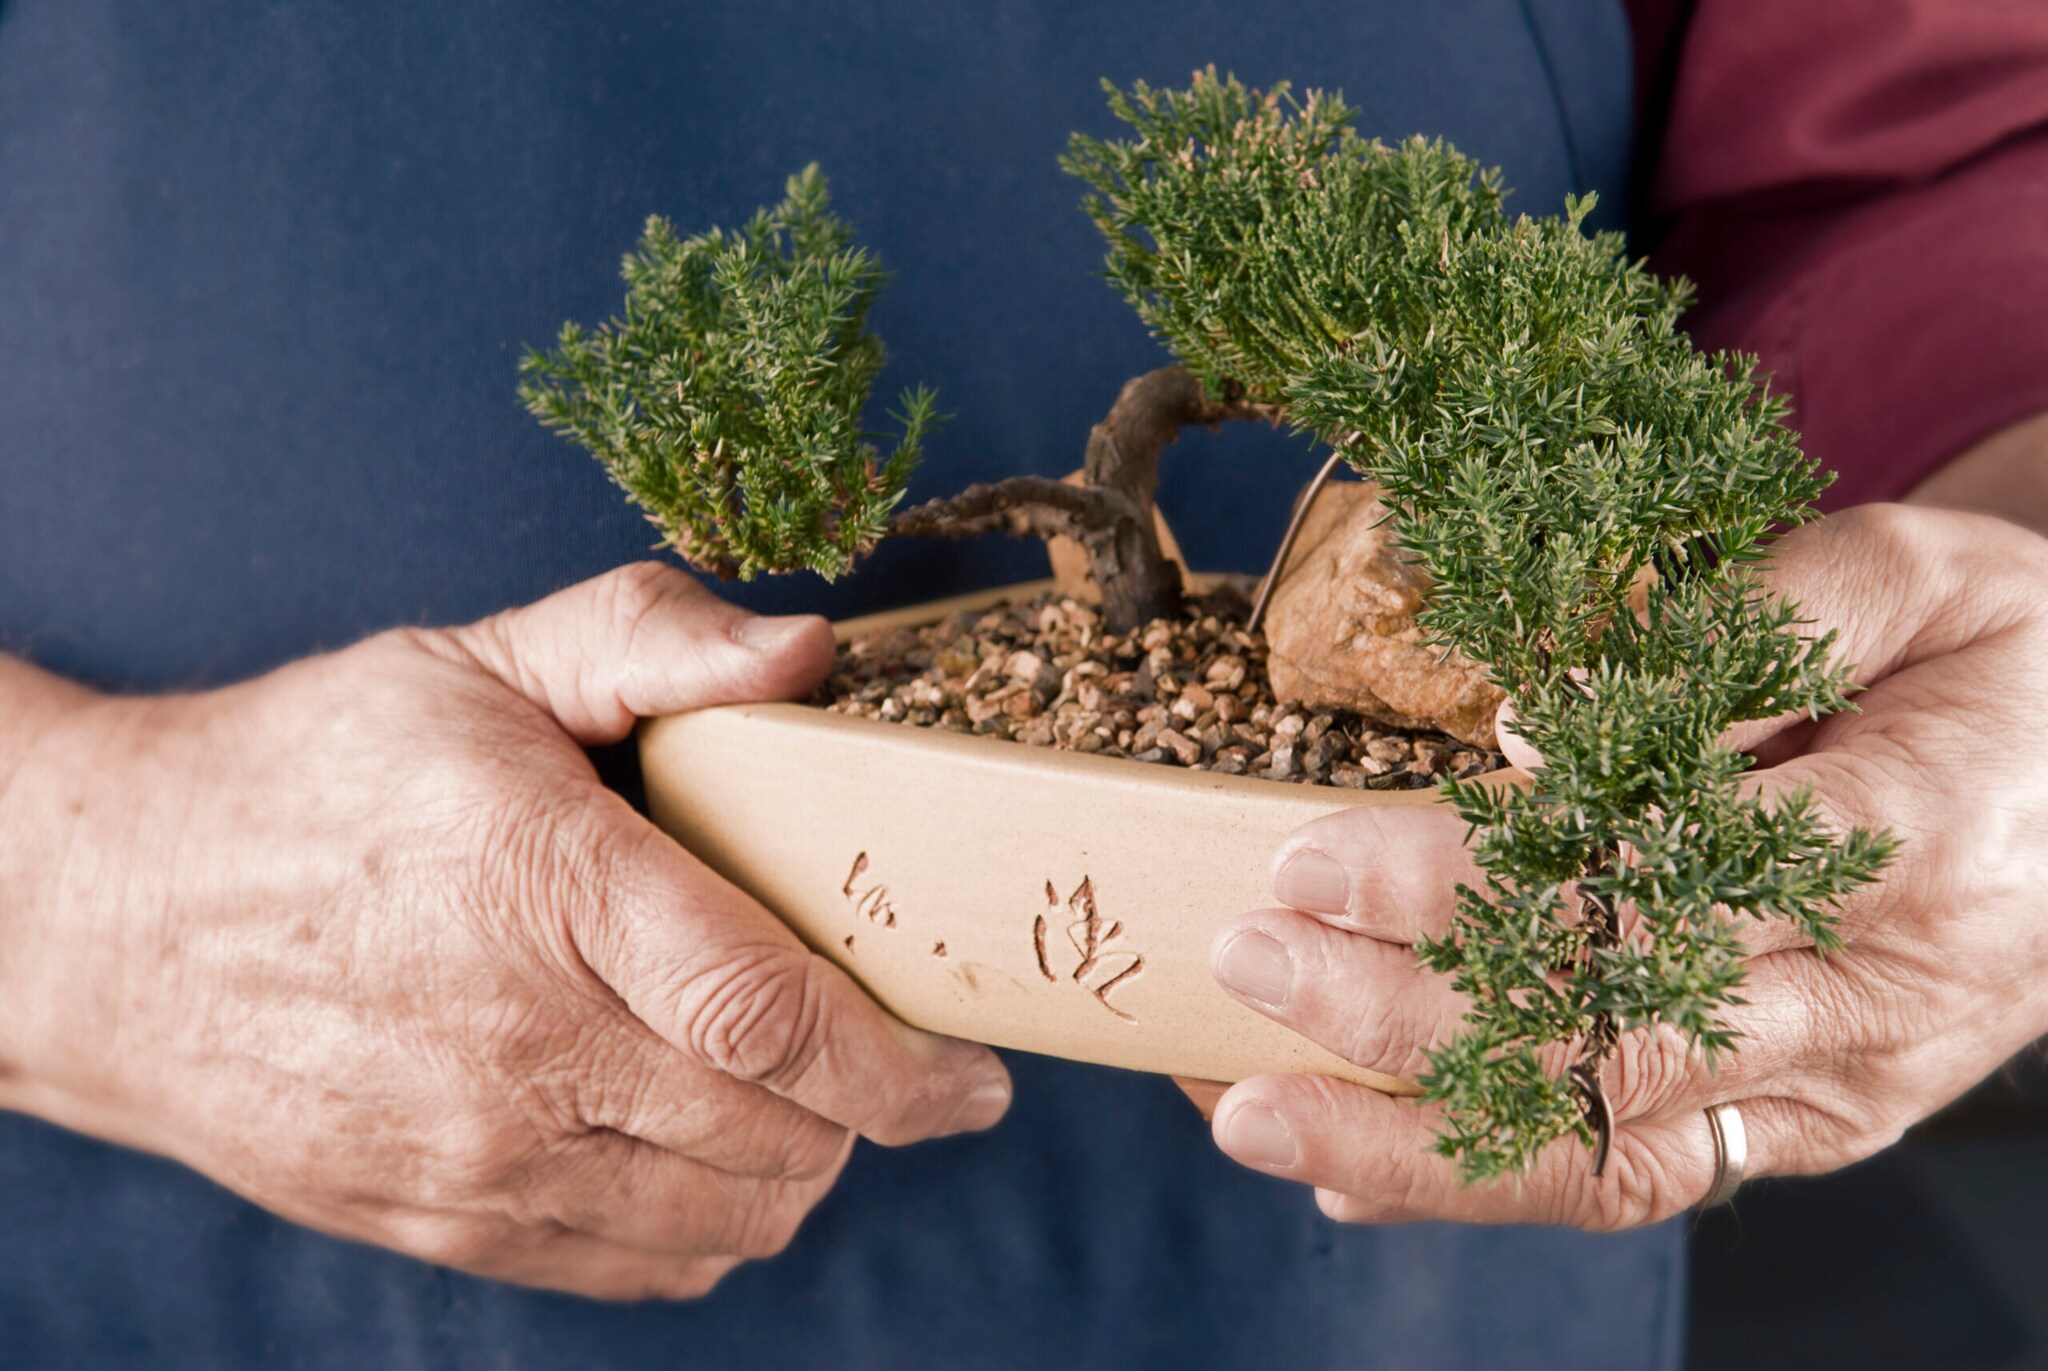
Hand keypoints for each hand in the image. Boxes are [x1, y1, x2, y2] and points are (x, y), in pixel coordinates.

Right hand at [0, 564, 1010, 1296]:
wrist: (104, 921)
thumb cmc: (312, 773)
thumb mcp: (476, 662)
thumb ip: (650, 641)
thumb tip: (812, 650)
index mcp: (543, 884)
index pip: (773, 1013)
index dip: (906, 1062)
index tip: (978, 1070)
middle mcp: (515, 1045)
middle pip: (776, 1133)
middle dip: (872, 1108)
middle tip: (891, 1057)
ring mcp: (470, 1154)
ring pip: (723, 1219)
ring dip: (799, 1167)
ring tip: (797, 1097)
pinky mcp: (435, 1220)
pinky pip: (634, 1269)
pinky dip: (706, 1226)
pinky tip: (699, 1151)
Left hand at [1204, 504, 2047, 1227]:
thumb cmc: (2009, 664)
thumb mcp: (1921, 575)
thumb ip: (1744, 627)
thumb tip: (1538, 728)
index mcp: (1900, 835)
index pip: (1642, 879)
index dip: (1467, 883)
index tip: (1315, 856)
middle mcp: (1869, 991)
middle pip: (1607, 1027)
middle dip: (1406, 1009)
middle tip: (1246, 962)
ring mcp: (1840, 1082)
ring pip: (1610, 1143)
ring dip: (1421, 1139)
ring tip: (1256, 1114)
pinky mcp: (1812, 1127)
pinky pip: (1641, 1183)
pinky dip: (1493, 1186)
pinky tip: (1350, 1182)